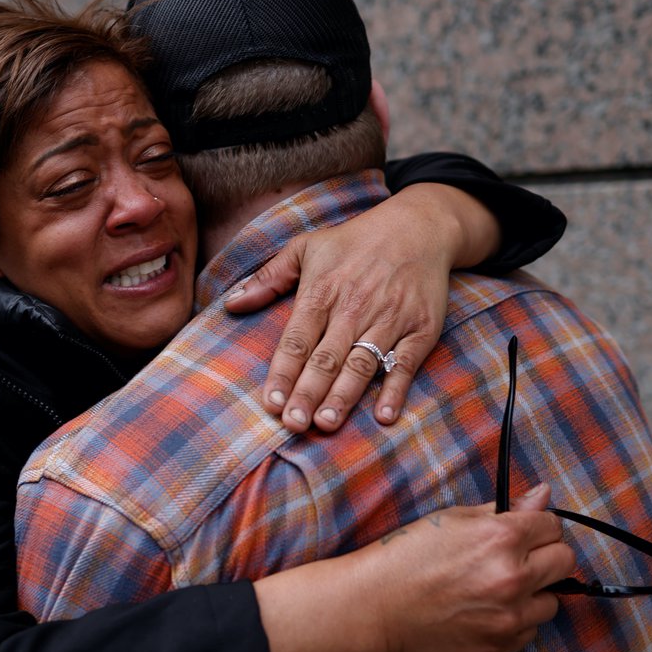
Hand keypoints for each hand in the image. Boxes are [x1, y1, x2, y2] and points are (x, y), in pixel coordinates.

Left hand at [226, 183, 497, 429]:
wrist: (417, 227)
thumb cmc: (353, 240)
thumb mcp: (306, 247)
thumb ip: (268, 278)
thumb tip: (231, 304)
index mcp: (321, 292)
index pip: (296, 340)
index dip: (282, 372)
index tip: (269, 403)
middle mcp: (353, 308)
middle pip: (326, 358)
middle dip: (308, 392)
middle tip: (293, 424)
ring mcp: (388, 319)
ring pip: (362, 364)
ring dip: (344, 396)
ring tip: (326, 423)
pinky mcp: (420, 328)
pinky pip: (406, 363)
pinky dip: (396, 389)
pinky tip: (385, 415)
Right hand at [368, 483, 573, 651]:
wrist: (373, 606)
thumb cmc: (405, 556)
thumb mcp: (451, 519)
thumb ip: (504, 509)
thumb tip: (543, 495)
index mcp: (502, 538)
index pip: (553, 525)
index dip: (538, 525)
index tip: (524, 531)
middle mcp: (513, 578)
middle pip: (564, 561)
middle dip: (544, 555)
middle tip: (516, 558)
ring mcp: (509, 617)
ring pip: (552, 602)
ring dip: (532, 593)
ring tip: (496, 588)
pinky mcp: (500, 647)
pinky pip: (529, 631)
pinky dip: (514, 620)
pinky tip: (484, 611)